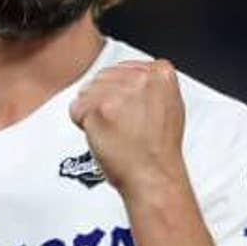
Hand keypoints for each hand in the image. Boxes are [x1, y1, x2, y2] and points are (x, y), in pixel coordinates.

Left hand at [68, 60, 188, 198]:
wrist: (153, 176)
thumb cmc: (159, 150)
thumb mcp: (170, 105)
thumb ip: (151, 86)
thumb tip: (131, 78)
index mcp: (161, 73)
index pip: (123, 69)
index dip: (120, 92)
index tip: (127, 109)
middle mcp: (140, 78)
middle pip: (103, 78)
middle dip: (104, 101)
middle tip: (120, 124)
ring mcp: (117, 93)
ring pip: (87, 92)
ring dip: (93, 113)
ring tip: (115, 131)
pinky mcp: (98, 109)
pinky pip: (76, 110)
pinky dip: (84, 125)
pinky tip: (104, 137)